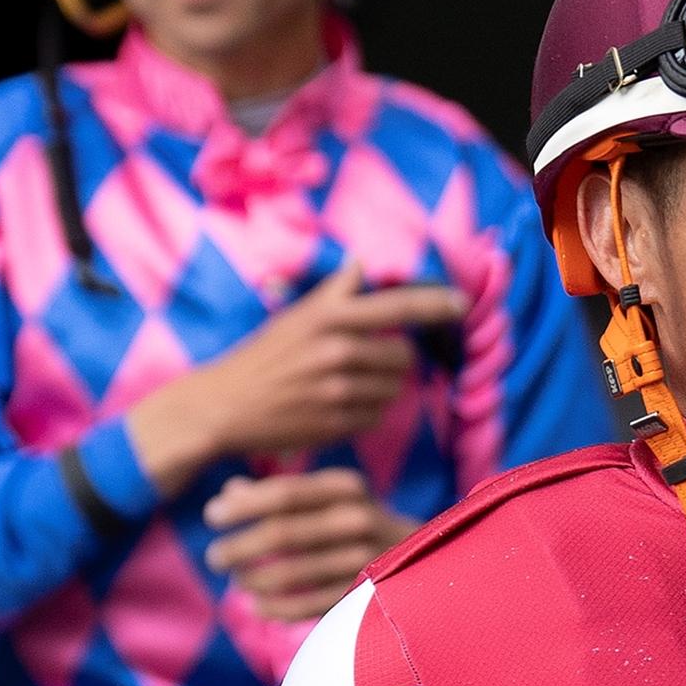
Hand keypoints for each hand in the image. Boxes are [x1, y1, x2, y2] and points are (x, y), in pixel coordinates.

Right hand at [127, 266, 464, 496]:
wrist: (224, 405)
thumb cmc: (262, 357)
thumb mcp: (295, 316)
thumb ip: (335, 293)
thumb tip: (362, 263)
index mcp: (328, 317)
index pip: (398, 307)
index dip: (436, 305)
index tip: (461, 303)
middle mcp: (337, 350)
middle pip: (403, 357)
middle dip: (394, 362)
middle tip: (368, 364)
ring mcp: (338, 389)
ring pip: (393, 390)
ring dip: (381, 390)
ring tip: (348, 387)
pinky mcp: (337, 423)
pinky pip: (376, 417)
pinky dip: (366, 414)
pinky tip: (340, 408)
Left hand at [204, 468, 413, 621]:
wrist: (426, 557)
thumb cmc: (358, 520)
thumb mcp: (330, 494)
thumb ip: (282, 492)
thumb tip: (229, 492)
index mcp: (346, 487)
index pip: (283, 494)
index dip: (242, 506)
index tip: (211, 517)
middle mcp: (359, 519)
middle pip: (282, 534)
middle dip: (238, 547)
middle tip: (214, 558)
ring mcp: (364, 559)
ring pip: (290, 573)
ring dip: (252, 580)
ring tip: (236, 580)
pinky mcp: (362, 595)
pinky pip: (306, 606)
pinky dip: (275, 609)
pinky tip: (258, 606)